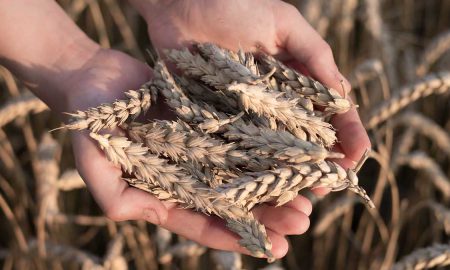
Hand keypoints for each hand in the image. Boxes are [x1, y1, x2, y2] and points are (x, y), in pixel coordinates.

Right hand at [66, 48, 310, 257]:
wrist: (95, 79)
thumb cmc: (90, 122)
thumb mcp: (95, 162)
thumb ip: (114, 194)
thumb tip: (140, 215)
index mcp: (165, 194)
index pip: (205, 222)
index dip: (238, 237)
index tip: (273, 248)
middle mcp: (188, 176)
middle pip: (234, 201)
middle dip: (268, 214)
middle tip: (302, 221)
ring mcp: (200, 149)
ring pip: (243, 172)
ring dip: (274, 184)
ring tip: (307, 195)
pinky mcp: (208, 122)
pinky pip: (240, 138)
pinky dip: (264, 147)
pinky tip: (290, 153)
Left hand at [133, 0, 371, 167]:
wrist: (181, 5)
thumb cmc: (236, 5)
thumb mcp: (284, 24)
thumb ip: (315, 56)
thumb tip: (343, 95)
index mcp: (295, 78)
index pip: (328, 109)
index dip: (345, 132)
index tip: (358, 154)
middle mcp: (274, 100)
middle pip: (303, 136)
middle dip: (320, 161)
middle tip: (331, 184)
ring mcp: (245, 112)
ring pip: (273, 148)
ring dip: (289, 171)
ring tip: (302, 193)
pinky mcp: (216, 118)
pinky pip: (236, 146)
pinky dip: (249, 166)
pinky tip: (261, 184)